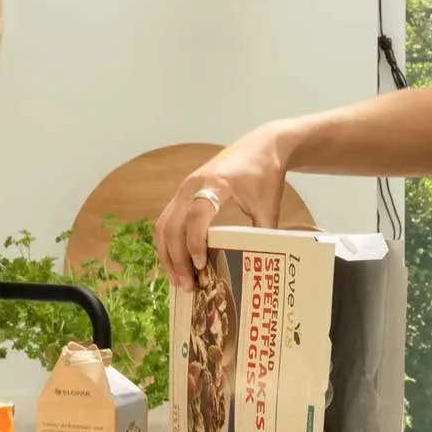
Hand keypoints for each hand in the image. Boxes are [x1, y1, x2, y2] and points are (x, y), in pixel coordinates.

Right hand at [154, 128, 291, 288]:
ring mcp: (184, 188)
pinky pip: (166, 221)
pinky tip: (177, 264)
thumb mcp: (268, 204)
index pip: (196, 215)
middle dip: (176, 258)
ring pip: (163, 225)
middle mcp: (193, 185)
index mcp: (215, 183)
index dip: (195, 242)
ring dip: (167, 255)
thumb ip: (263, 233)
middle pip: (172, 224)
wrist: (261, 145)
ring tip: (179, 281)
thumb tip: (258, 266)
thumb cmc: (266, 173)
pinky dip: (168, 244)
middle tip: (188, 286)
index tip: (201, 266)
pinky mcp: (183, 193)